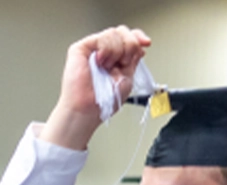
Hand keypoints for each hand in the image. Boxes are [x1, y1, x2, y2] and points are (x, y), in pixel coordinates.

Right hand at [40, 25, 151, 151]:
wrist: (90, 109)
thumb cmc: (105, 101)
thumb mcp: (127, 78)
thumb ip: (133, 59)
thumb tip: (140, 47)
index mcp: (115, 59)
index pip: (127, 38)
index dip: (137, 37)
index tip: (146, 43)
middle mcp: (104, 52)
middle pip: (122, 32)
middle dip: (129, 46)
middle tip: (124, 62)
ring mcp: (92, 49)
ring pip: (113, 33)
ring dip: (117, 52)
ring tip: (108, 67)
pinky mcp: (80, 49)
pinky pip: (101, 37)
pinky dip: (106, 50)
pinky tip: (101, 62)